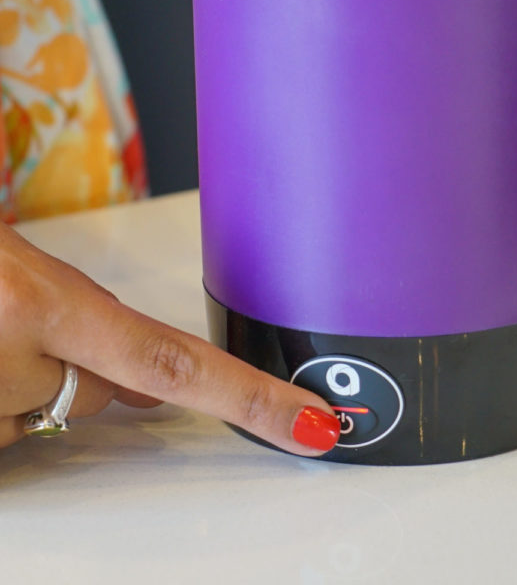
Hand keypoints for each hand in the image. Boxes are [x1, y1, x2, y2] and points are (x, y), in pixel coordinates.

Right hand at [0, 222, 339, 453]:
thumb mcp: (15, 265)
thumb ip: (77, 320)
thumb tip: (137, 388)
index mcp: (42, 301)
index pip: (173, 360)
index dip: (249, 398)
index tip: (312, 427)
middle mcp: (11, 359)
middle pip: (89, 398)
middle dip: (71, 368)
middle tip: (12, 318)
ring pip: (31, 420)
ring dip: (16, 386)